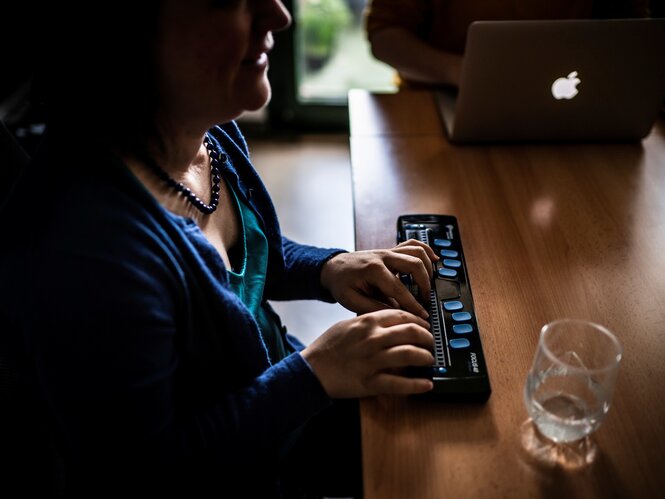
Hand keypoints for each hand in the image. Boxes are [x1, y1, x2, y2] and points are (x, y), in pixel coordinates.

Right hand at [301, 309, 434, 397]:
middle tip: (431, 343)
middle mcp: (372, 339)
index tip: (425, 325)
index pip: (402, 316)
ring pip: (410, 354)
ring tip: (430, 360)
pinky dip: (416, 385)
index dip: (419, 320)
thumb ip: (368, 321)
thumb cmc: (327, 347)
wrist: (311, 370)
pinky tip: (427, 384)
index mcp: (367, 322)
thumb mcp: (347, 324)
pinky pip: (399, 384)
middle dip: (427, 337)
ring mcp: (372, 361)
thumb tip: (390, 321)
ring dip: (426, 357)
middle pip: (411, 332)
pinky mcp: (370, 382)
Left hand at [320, 239, 438, 317]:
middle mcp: (383, 256)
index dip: (413, 304)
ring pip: (417, 251)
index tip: (422, 315)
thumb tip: (397, 314)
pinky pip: (412, 244)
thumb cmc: (341, 284)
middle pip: (414, 264)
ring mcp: (388, 251)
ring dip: (427, 268)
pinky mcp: (391, 250)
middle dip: (424, 284)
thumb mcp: (351, 301)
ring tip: (428, 285)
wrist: (333, 268)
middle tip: (426, 300)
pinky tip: (434, 260)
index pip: (399, 289)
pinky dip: (425, 250)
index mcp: (373, 270)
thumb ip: (374, 308)